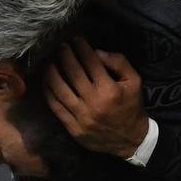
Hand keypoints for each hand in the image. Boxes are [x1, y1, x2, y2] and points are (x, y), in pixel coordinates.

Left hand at [44, 39, 149, 158]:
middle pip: (72, 73)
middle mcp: (93, 102)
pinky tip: (46, 82)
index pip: (90, 62)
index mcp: (109, 90)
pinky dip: (48, 92)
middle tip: (61, 47)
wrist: (130, 140)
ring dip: (52, 72)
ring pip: (59, 90)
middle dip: (64, 56)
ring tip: (50, 62)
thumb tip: (96, 51)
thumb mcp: (134, 81)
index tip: (76, 39)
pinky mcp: (73, 128)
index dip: (81, 48)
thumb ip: (119, 63)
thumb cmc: (132, 107)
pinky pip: (56, 107)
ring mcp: (81, 117)